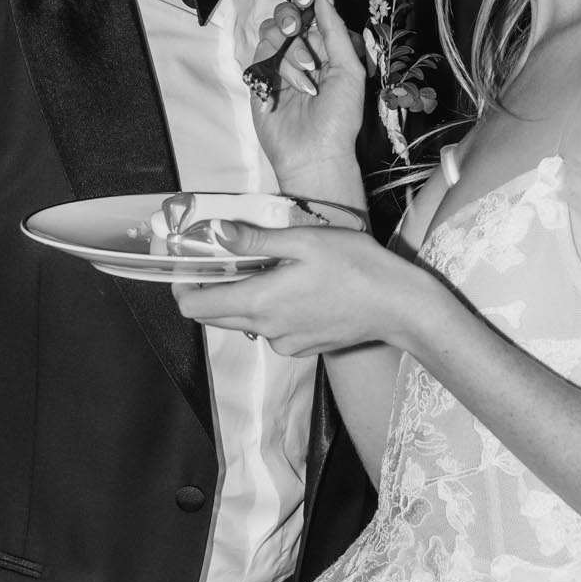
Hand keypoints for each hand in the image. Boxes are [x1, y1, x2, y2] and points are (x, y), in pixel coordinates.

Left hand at [173, 218, 430, 356]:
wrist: (397, 306)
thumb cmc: (356, 267)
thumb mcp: (304, 240)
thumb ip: (255, 239)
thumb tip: (216, 233)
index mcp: (259, 302)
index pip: (195, 307)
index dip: (183, 285)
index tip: (187, 264)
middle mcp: (266, 329)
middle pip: (214, 316)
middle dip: (210, 288)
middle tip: (224, 258)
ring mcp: (284, 343)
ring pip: (243, 321)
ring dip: (243, 297)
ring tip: (268, 268)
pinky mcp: (301, 348)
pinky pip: (270, 329)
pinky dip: (270, 310)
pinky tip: (294, 288)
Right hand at [248, 0, 368, 191]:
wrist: (315, 154)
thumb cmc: (339, 117)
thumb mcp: (349, 68)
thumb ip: (334, 28)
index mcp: (326, 47)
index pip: (310, 10)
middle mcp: (301, 53)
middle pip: (285, 14)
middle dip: (291, 17)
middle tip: (296, 29)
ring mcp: (278, 66)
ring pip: (271, 32)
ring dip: (290, 51)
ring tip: (307, 80)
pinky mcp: (260, 80)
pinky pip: (261, 55)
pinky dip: (279, 69)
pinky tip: (291, 91)